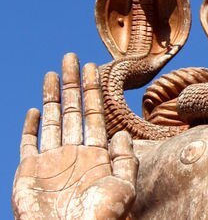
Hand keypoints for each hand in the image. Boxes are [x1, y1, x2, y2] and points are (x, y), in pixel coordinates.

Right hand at [12, 53, 137, 219]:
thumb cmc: (100, 219)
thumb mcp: (123, 188)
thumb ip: (124, 159)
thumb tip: (123, 132)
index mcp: (96, 154)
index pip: (94, 113)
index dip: (93, 90)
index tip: (94, 67)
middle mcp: (74, 153)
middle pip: (72, 109)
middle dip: (72, 83)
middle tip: (71, 57)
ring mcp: (51, 161)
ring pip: (52, 119)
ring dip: (53, 96)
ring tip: (54, 72)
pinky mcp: (29, 172)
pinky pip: (28, 143)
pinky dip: (31, 126)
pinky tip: (36, 109)